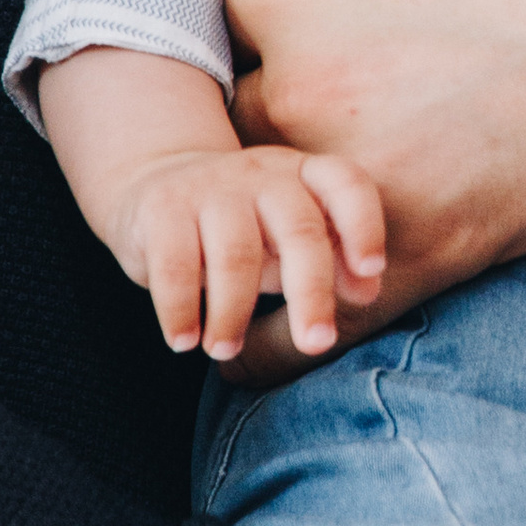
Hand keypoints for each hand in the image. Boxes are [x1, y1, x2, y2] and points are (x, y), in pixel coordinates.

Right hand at [108, 141, 384, 361]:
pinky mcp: (161, 208)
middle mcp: (263, 173)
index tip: (372, 271)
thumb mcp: (289, 239)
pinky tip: (184, 341)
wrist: (152, 186)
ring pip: (236, 256)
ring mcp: (211, 186)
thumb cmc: (243, 225)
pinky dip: (180, 311)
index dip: (364, 225)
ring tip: (225, 351)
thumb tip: (368, 293)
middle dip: (312, 294)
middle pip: (299, 230)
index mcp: (304, 175)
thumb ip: (331, 261)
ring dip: (233, 314)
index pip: (346, 184)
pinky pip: (175, 267)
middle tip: (316, 344)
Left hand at [224, 0, 525, 354]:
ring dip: (287, 235)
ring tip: (317, 241)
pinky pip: (304, 321)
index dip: (279, 53)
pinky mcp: (429, 243)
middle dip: (284, 139)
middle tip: (353, 138)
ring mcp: (359, 163)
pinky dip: (279, 341)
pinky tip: (275, 343)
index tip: (333, 64)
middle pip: (240, 130)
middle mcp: (299, 67)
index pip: (229, 36)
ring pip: (270, 225)